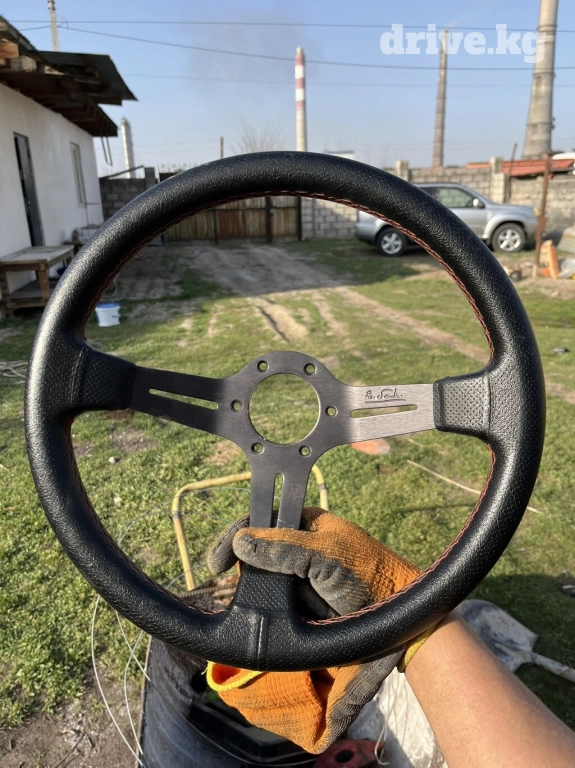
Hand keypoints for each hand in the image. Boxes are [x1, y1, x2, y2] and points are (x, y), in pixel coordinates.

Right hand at [208, 507, 419, 613]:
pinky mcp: (301, 609)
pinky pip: (272, 609)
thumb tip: (241, 542)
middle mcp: (299, 549)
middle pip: (256, 554)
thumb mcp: (326, 556)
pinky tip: (251, 619)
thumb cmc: (369, 576)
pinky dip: (262, 615)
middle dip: (240, 569)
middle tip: (222, 585)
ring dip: (249, 595)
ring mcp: (299, 580)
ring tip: (236, 606)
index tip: (216, 562)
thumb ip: (284, 549)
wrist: (400, 624)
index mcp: (306, 524)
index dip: (236, 536)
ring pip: (261, 584)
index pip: (261, 521)